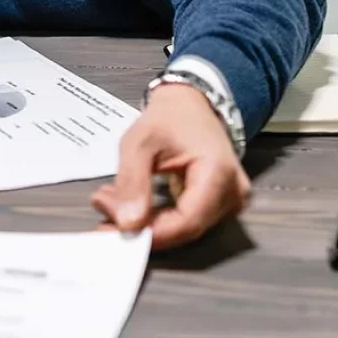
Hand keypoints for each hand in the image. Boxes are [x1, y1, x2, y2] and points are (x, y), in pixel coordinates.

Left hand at [90, 83, 250, 250]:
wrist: (190, 105)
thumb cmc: (167, 119)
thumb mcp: (140, 142)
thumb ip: (132, 181)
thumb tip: (126, 224)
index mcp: (219, 173)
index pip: (187, 222)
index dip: (150, 232)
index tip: (111, 228)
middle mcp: (233, 194)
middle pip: (186, 228)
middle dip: (142, 226)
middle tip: (104, 212)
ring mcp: (231, 202)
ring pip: (184, 228)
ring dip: (147, 224)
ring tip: (112, 205)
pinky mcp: (220, 205)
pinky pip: (187, 221)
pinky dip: (157, 219)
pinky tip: (132, 208)